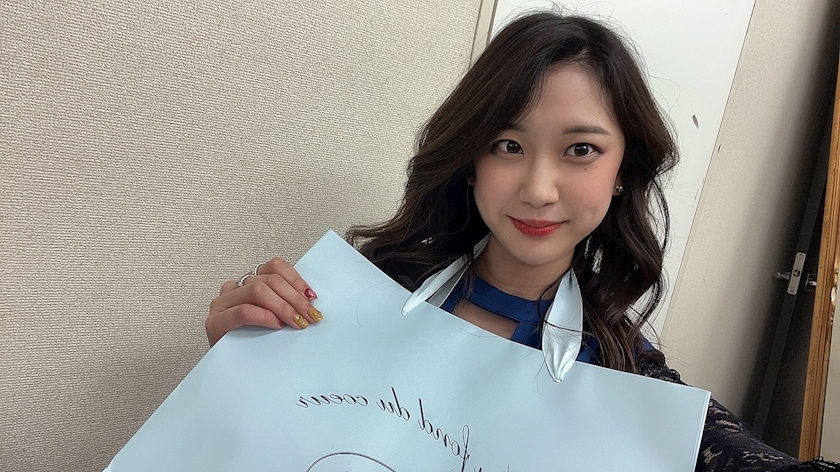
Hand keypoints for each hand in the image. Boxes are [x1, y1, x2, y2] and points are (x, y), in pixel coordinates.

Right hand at [206, 257, 321, 345]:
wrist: (231, 371)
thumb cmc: (253, 343)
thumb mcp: (274, 317)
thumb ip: (285, 303)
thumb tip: (311, 301)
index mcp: (248, 282)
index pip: (274, 267)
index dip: (296, 279)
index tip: (312, 297)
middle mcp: (233, 288)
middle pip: (269, 280)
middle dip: (295, 298)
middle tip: (311, 315)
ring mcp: (222, 304)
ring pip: (257, 291)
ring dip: (283, 306)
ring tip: (297, 321)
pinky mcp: (215, 322)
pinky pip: (243, 311)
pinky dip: (265, 316)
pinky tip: (277, 325)